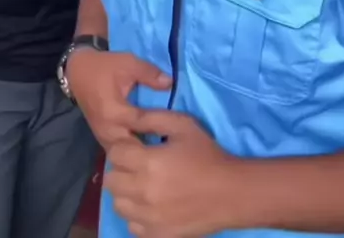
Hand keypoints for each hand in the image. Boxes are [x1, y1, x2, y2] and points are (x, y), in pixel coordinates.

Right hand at [66, 49, 170, 151]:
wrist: (79, 72)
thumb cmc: (104, 66)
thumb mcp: (128, 63)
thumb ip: (149, 73)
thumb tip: (170, 83)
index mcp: (114, 113)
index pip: (143, 124)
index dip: (161, 124)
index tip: (180, 126)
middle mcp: (108, 130)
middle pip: (135, 148)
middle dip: (153, 149)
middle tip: (175, 148)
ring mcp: (104, 137)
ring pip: (127, 155)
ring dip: (144, 154)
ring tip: (165, 152)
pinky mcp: (103, 139)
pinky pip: (120, 152)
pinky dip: (135, 153)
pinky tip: (150, 151)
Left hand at [105, 109, 243, 237]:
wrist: (232, 193)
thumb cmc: (207, 155)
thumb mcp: (182, 125)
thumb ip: (151, 118)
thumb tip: (125, 117)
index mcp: (148, 162)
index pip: (114, 153)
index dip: (124, 147)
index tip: (136, 147)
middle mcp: (143, 192)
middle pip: (111, 180)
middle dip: (122, 169)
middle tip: (139, 166)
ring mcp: (148, 217)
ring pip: (118, 204)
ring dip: (126, 193)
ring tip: (144, 186)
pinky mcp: (156, 235)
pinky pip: (132, 225)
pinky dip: (137, 216)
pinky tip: (151, 206)